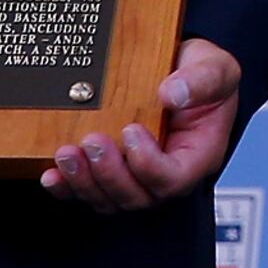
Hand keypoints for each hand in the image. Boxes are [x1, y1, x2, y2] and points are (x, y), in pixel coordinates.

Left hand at [44, 38, 243, 210]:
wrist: (181, 70)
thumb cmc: (202, 74)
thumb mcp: (215, 68)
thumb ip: (201, 79)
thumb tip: (171, 94)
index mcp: (197, 155)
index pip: (173, 180)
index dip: (148, 165)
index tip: (132, 130)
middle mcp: (166, 174)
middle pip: (136, 197)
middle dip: (109, 174)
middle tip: (93, 141)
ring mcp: (136, 177)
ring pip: (109, 200)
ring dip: (84, 182)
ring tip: (67, 153)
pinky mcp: (111, 171)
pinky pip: (88, 192)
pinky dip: (67, 187)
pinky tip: (52, 174)